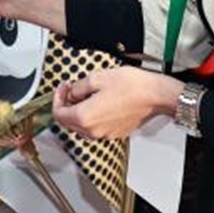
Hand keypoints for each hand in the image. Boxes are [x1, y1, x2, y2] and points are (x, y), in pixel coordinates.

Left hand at [52, 67, 182, 139]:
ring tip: (86, 93)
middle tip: (71, 88)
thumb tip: (72, 93)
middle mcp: (93, 131)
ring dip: (79, 110)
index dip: (57, 98)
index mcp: (85, 118)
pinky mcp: (115, 133)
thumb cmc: (132, 86)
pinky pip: (96, 127)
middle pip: (68, 122)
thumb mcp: (97, 78)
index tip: (63, 87)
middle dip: (66, 104)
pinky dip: (92, 115)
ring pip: (82, 125)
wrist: (156, 95)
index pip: (58, 114)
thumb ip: (78, 87)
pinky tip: (99, 101)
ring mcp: (105, 134)